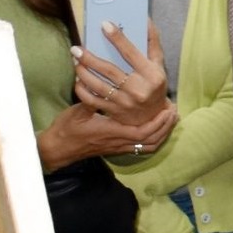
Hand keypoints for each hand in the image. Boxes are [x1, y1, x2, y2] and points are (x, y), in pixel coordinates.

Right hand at [39, 98, 174, 169]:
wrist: (58, 149)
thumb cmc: (66, 130)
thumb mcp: (77, 112)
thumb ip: (90, 100)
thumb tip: (96, 82)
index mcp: (112, 132)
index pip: (142, 132)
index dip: (157, 123)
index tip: (167, 111)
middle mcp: (118, 142)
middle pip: (151, 140)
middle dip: (165, 127)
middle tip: (174, 112)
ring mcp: (118, 147)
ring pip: (147, 146)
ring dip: (162, 134)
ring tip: (170, 120)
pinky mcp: (116, 148)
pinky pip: (140, 148)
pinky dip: (152, 139)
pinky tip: (156, 130)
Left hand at [72, 20, 171, 130]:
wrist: (154, 116)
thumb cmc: (155, 85)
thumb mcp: (159, 65)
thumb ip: (152, 43)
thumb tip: (145, 20)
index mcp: (152, 75)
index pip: (131, 53)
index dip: (118, 38)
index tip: (104, 24)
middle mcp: (138, 90)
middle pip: (109, 70)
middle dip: (89, 58)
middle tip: (76, 48)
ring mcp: (125, 103)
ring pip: (97, 86)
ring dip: (82, 72)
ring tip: (76, 62)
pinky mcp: (114, 112)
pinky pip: (92, 101)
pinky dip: (82, 90)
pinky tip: (78, 80)